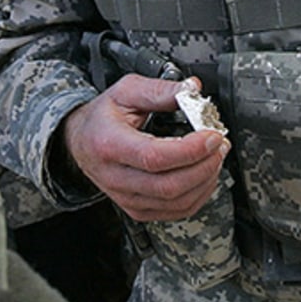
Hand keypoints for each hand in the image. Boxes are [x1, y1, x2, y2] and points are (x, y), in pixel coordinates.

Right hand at [61, 73, 227, 221]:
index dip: (190, 150)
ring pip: (176, 202)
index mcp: (109, 145)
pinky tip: (205, 175)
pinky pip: (176, 211)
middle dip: (204, 166)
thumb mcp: (126, 92)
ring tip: (216, 157)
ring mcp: (127, 197)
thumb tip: (192, 90)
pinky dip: (199, 195)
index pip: (154, 157)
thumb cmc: (102, 118)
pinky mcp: (138, 209)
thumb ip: (160, 90)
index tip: (212, 136)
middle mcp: (115, 177)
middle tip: (220, 145)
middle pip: (169, 185)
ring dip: (205, 180)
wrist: (80, 142)